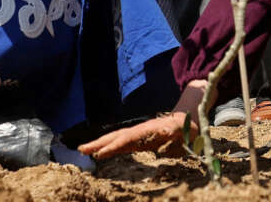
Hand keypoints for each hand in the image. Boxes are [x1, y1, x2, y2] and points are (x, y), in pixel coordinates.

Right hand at [79, 80, 210, 158]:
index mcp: (149, 130)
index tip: (100, 153)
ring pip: (116, 138)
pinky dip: (109, 146)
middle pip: (116, 136)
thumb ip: (176, 130)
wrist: (189, 118)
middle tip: (81, 149)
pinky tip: (100, 152)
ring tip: (84, 150)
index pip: (128, 139)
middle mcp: (140, 131)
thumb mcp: (185, 129)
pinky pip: (121, 143)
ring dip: (100, 144)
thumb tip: (166, 130)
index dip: (114, 146)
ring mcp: (139, 134)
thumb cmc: (188, 127)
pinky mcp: (140, 139)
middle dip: (99, 143)